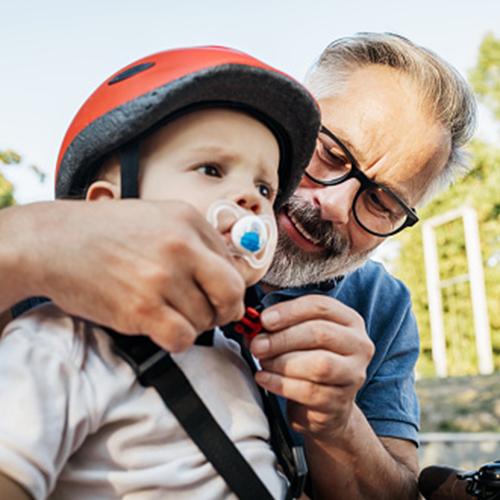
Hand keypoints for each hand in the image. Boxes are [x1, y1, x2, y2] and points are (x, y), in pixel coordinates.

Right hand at [1, 200, 244, 350]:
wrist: (51, 242)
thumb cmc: (102, 232)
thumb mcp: (156, 217)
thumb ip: (193, 240)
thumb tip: (224, 274)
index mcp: (188, 220)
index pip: (232, 265)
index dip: (227, 287)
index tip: (216, 297)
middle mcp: (181, 245)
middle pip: (232, 293)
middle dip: (226, 311)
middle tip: (212, 316)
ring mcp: (162, 276)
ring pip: (204, 320)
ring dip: (191, 325)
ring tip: (168, 314)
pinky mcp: (141, 307)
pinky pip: (182, 338)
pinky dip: (177, 341)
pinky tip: (161, 330)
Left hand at [250, 295, 373, 439]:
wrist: (323, 406)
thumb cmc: (309, 361)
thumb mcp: (300, 336)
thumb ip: (282, 325)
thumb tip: (256, 325)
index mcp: (349, 321)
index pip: (321, 307)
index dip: (289, 311)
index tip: (264, 320)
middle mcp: (358, 345)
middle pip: (319, 333)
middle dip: (282, 338)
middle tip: (258, 344)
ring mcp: (353, 375)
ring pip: (318, 364)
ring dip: (281, 362)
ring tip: (263, 362)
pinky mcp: (340, 402)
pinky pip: (308, 391)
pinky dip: (280, 383)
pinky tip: (264, 378)